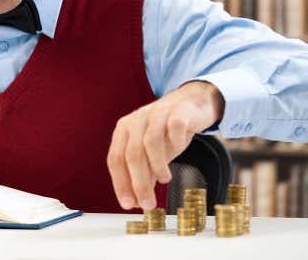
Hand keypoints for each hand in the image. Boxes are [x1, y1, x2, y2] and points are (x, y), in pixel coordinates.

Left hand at [106, 81, 223, 210]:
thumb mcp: (152, 153)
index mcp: (124, 130)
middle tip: (148, 203)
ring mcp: (156, 114)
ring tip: (165, 179)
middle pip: (132, 154)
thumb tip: (137, 200)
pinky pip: (174, 127)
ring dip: (157, 166)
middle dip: (139, 183)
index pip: (115, 159)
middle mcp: (137, 120)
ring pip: (150, 142)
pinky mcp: (177, 111)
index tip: (128, 204)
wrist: (191, 104)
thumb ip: (143, 172)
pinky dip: (175, 142)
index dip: (120, 184)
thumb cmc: (168, 130)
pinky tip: (178, 150)